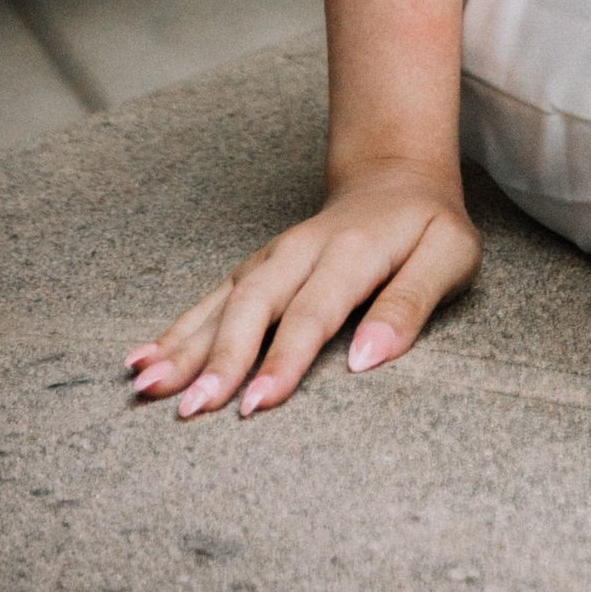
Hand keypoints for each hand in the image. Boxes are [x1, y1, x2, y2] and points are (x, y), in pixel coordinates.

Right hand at [125, 163, 479, 418]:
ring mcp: (272, 258)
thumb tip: (367, 360)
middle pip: (254, 306)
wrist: (396, 179)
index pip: (314, 312)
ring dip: (183, 346)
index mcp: (353, 250)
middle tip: (189, 412)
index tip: (255, 406)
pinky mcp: (254, 269)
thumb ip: (411, 304)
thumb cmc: (428, 229)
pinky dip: (175, 330)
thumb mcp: (449, 256)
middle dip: (219, 360)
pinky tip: (141, 360)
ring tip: (145, 388)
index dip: (283, 360)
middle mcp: (302, 251)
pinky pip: (210, 299)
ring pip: (223, 301)